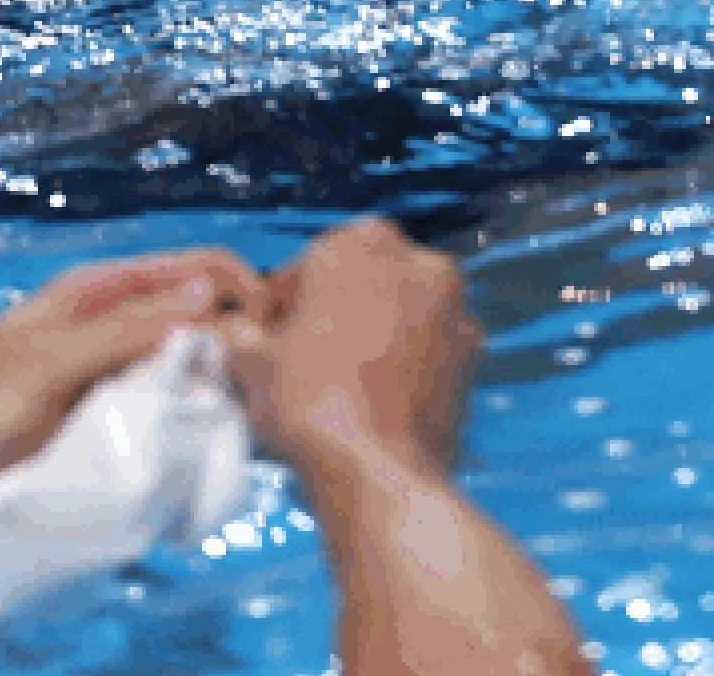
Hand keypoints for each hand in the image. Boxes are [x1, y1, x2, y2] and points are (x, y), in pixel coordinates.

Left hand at [0, 246, 261, 493]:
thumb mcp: (52, 366)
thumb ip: (127, 330)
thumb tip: (209, 293)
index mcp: (92, 293)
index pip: (198, 268)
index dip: (244, 295)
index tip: (272, 349)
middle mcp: (101, 329)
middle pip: (196, 321)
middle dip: (235, 349)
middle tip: (262, 403)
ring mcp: (96, 381)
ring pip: (177, 375)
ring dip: (208, 398)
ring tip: (236, 436)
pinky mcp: (87, 430)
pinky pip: (149, 422)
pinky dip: (175, 435)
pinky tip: (193, 463)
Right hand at [219, 219, 478, 479]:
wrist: (380, 470)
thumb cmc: (309, 401)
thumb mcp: (252, 360)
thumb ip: (243, 333)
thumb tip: (239, 332)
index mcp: (358, 243)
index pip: (309, 264)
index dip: (284, 304)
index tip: (270, 337)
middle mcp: (417, 261)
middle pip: (364, 282)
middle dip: (338, 311)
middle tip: (308, 357)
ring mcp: (454, 308)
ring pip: (402, 311)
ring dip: (378, 333)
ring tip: (346, 382)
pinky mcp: (474, 355)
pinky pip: (430, 347)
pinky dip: (409, 363)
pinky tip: (381, 399)